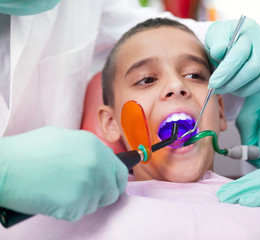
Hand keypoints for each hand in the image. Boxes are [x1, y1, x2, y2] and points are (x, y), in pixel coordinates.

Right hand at [0, 126, 127, 220]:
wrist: (5, 166)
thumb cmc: (27, 152)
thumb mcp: (63, 139)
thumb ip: (86, 150)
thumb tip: (99, 162)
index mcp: (95, 146)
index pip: (120, 171)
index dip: (115, 182)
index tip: (110, 188)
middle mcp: (97, 164)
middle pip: (112, 192)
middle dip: (99, 196)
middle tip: (81, 195)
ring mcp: (88, 184)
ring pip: (93, 205)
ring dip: (79, 203)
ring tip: (57, 190)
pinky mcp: (76, 203)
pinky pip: (76, 214)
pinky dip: (65, 211)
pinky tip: (50, 198)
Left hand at [205, 17, 259, 96]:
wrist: (234, 36)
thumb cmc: (223, 38)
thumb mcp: (215, 36)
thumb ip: (217, 44)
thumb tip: (219, 52)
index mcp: (248, 30)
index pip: (241, 53)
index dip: (227, 71)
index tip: (213, 83)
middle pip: (254, 68)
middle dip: (234, 83)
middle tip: (218, 88)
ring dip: (244, 89)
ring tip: (227, 89)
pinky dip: (255, 90)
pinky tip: (240, 89)